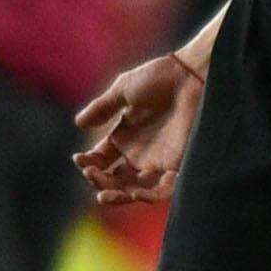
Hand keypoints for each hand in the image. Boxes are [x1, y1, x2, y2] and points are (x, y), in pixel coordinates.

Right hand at [71, 53, 203, 206]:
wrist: (192, 73)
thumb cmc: (160, 77)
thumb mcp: (123, 90)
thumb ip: (102, 108)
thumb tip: (78, 123)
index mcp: (125, 138)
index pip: (101, 161)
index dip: (88, 164)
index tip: (79, 159)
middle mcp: (140, 153)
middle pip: (116, 180)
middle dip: (100, 182)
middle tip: (91, 174)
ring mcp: (159, 160)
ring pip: (137, 190)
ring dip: (120, 196)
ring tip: (105, 196)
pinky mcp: (179, 163)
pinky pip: (165, 189)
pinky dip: (152, 196)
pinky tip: (136, 194)